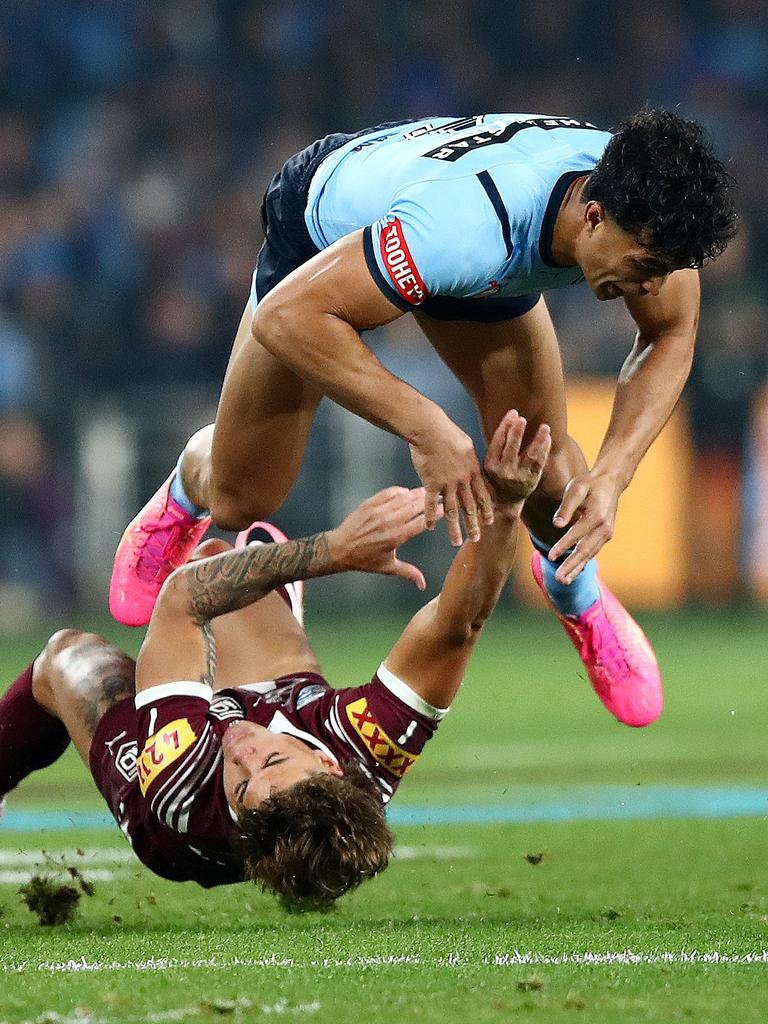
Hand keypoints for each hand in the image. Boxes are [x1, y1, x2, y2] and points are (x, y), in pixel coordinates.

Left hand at [328, 487, 437, 589]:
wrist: (340, 549)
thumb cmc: (365, 560)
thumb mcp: (388, 567)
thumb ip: (408, 573)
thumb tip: (423, 586)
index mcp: (396, 537)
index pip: (421, 522)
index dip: (435, 515)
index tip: (444, 509)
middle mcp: (389, 522)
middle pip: (414, 507)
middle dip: (428, 501)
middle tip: (439, 496)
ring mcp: (379, 511)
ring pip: (402, 498)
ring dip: (416, 494)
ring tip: (425, 491)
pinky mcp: (369, 504)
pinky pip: (388, 493)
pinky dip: (398, 491)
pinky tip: (406, 492)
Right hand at [408, 415, 493, 546]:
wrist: (431, 429)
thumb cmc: (448, 432)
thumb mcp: (467, 445)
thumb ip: (470, 460)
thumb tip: (472, 465)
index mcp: (473, 471)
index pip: (483, 495)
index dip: (486, 510)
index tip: (488, 521)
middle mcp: (463, 480)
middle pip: (470, 506)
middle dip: (473, 524)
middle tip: (476, 539)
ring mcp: (447, 483)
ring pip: (453, 510)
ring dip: (455, 528)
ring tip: (456, 542)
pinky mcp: (431, 483)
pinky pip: (431, 503)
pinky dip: (430, 516)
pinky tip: (430, 527)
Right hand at [483, 410, 550, 510]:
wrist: (503, 503)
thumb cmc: (495, 477)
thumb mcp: (489, 464)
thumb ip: (497, 445)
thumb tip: (511, 418)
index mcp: (490, 465)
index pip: (497, 442)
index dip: (505, 426)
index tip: (513, 413)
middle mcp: (504, 471)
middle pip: (512, 448)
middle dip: (517, 432)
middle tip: (522, 418)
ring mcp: (519, 477)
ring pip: (530, 455)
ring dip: (538, 440)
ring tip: (545, 427)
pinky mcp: (532, 480)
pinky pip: (540, 463)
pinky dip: (544, 450)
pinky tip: (547, 438)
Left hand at [547, 470, 621, 582]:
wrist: (611, 482)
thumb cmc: (589, 484)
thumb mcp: (576, 488)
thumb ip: (566, 507)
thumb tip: (556, 525)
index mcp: (597, 515)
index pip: (577, 534)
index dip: (563, 546)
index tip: (551, 556)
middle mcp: (604, 528)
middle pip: (585, 550)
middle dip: (571, 566)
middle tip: (559, 579)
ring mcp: (606, 534)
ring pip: (589, 554)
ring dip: (576, 569)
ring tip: (563, 581)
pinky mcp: (605, 536)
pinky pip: (592, 552)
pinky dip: (583, 563)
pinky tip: (573, 573)